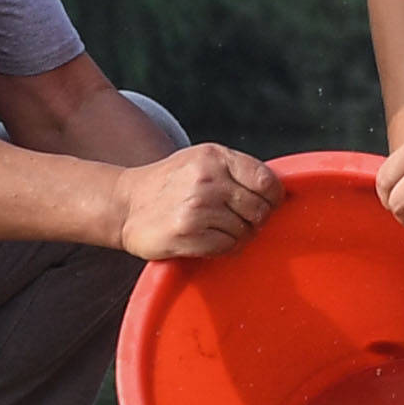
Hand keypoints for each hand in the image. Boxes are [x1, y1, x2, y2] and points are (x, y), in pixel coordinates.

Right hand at [113, 143, 281, 260]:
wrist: (126, 204)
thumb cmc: (169, 183)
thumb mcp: (202, 161)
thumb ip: (236, 170)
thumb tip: (278, 191)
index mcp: (215, 157)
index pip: (267, 181)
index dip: (273, 198)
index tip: (266, 205)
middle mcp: (207, 179)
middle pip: (259, 210)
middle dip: (254, 220)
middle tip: (236, 220)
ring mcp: (197, 207)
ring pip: (244, 231)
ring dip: (236, 236)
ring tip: (215, 229)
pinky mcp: (187, 233)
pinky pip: (227, 247)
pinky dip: (221, 247)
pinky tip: (205, 239)